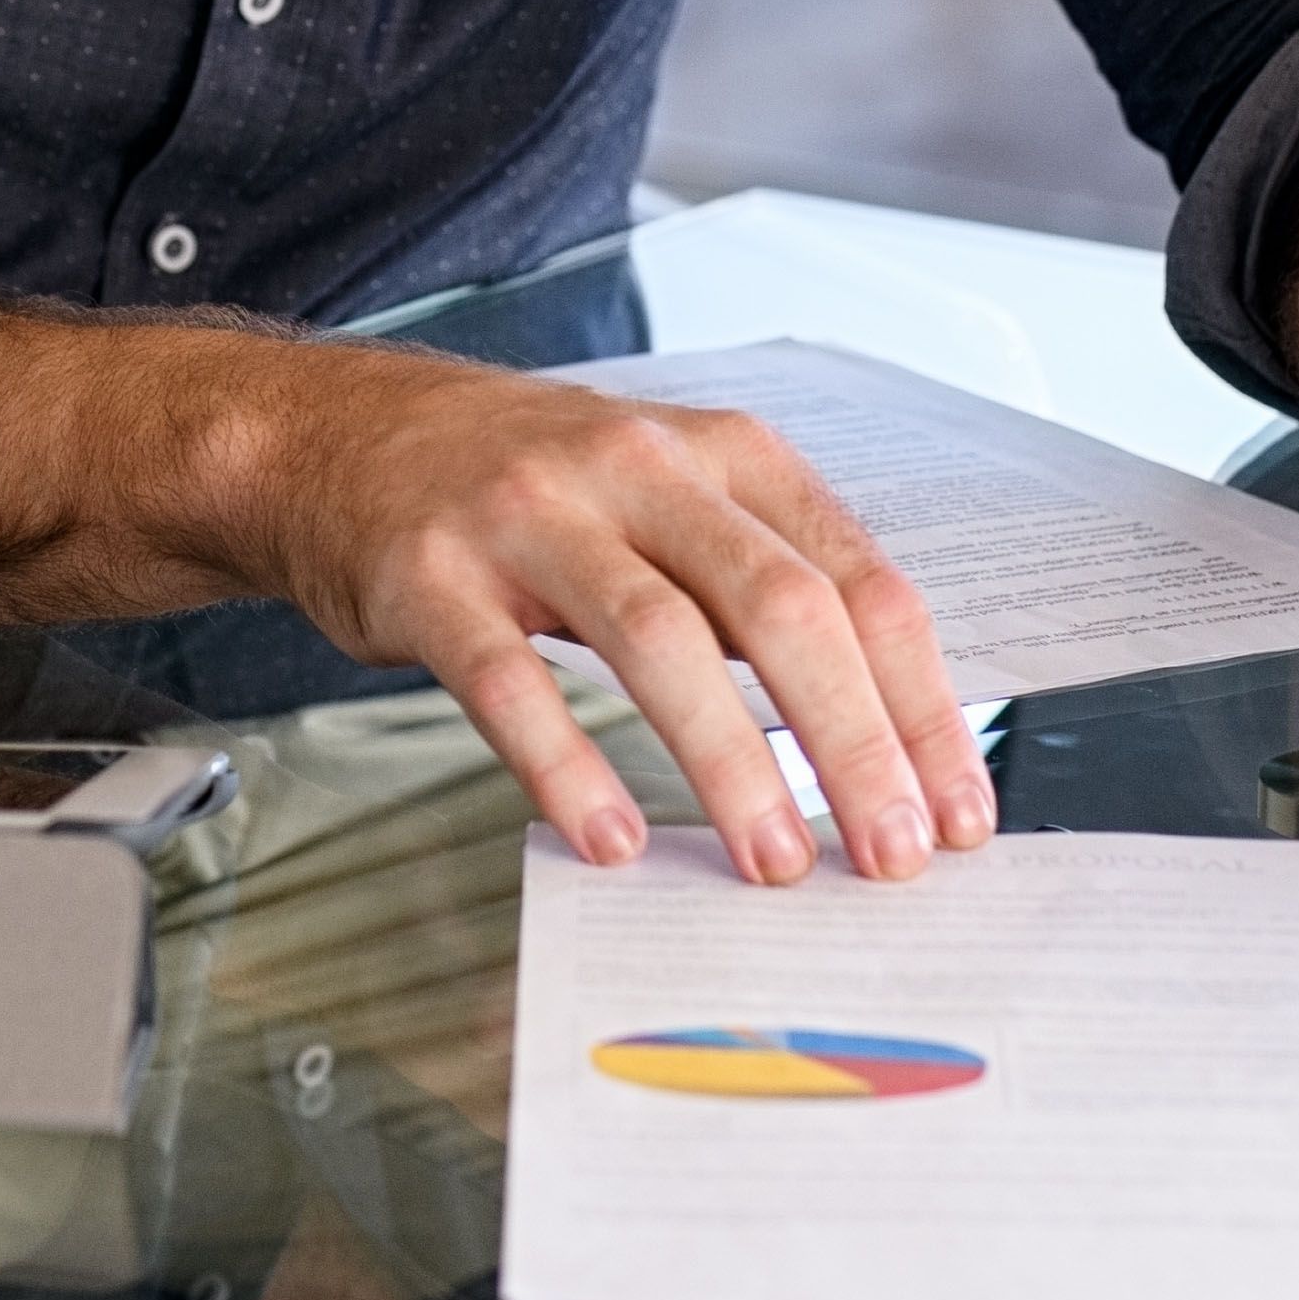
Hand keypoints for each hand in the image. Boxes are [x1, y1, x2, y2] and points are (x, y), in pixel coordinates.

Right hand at [234, 347, 994, 885]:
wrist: (344, 438)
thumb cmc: (532, 486)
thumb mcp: (671, 496)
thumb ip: (767, 585)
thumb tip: (882, 740)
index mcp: (724, 454)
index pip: (858, 581)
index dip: (918, 703)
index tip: (955, 808)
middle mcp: (637, 469)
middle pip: (778, 607)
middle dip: (850, 742)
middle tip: (888, 852)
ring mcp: (531, 516)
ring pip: (658, 639)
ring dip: (731, 762)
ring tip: (773, 861)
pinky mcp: (434, 575)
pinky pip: (511, 679)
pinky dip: (568, 764)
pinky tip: (611, 835)